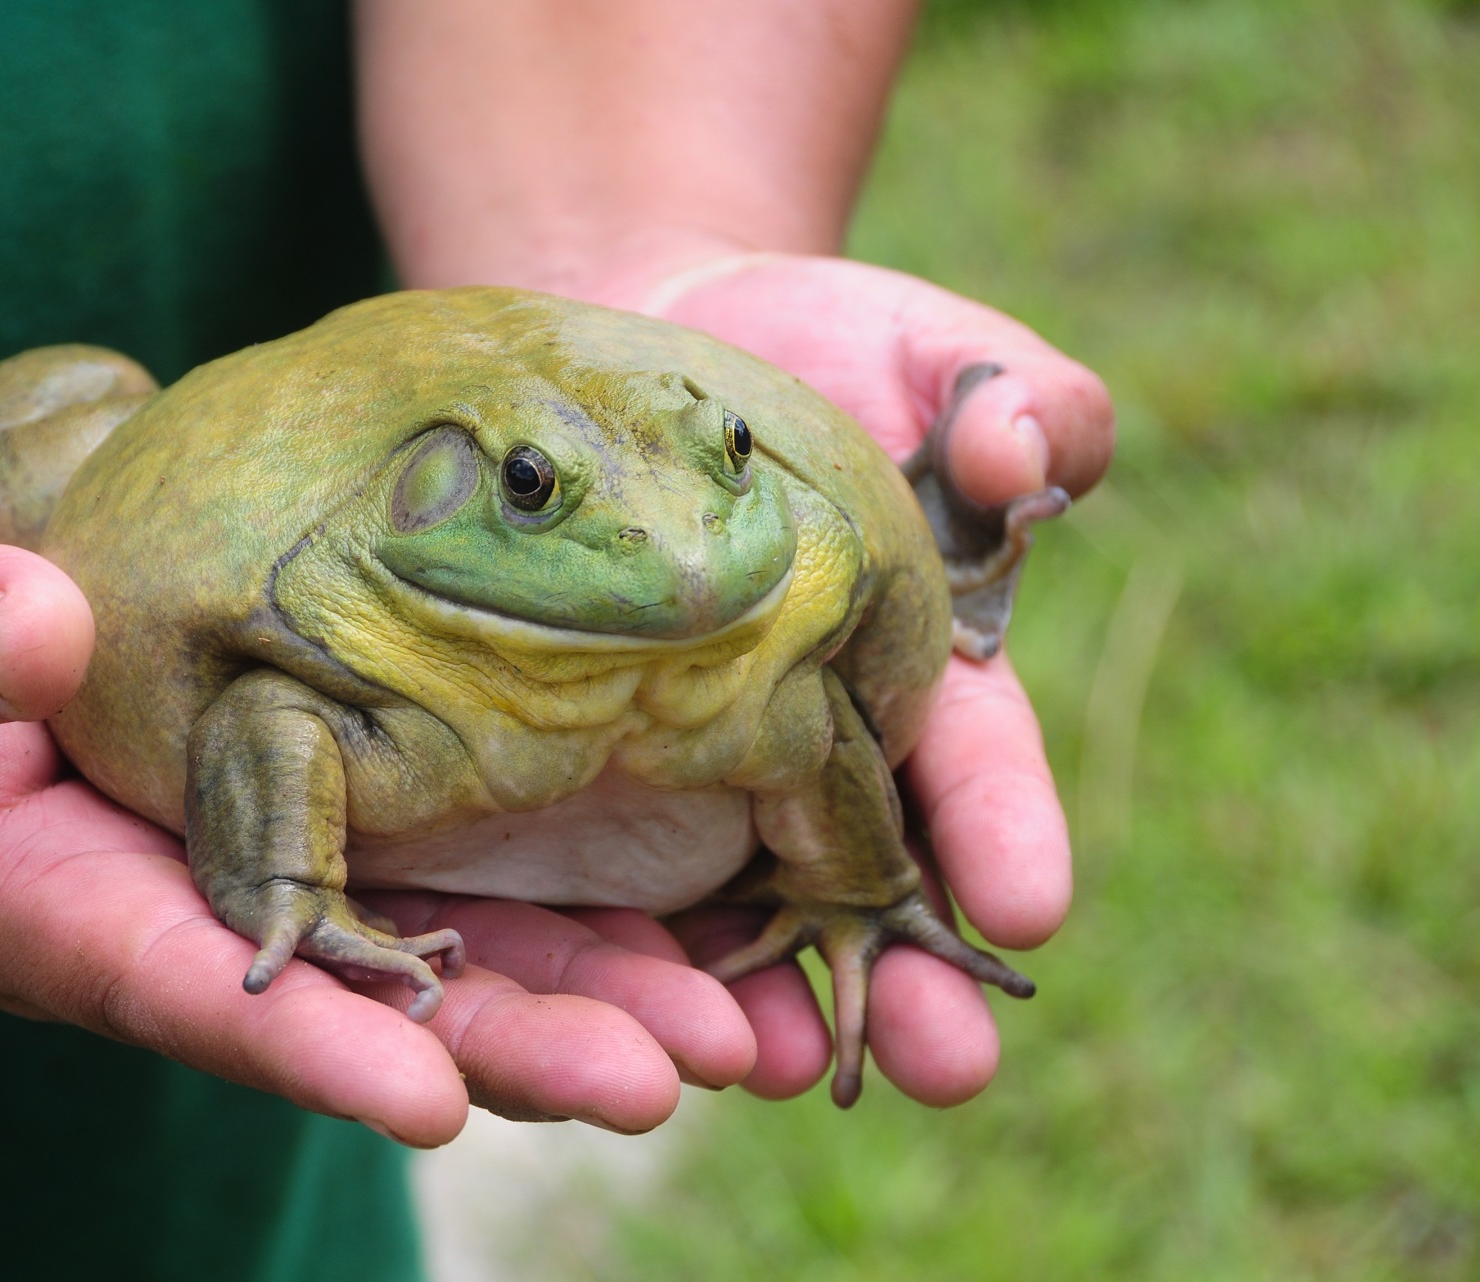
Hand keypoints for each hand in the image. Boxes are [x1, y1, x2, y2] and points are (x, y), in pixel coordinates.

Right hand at [0, 468, 756, 1146]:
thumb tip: (32, 630)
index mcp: (36, 897)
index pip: (187, 981)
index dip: (309, 1042)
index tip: (435, 1096)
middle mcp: (161, 903)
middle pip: (355, 994)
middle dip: (515, 1038)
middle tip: (683, 1069)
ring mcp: (232, 859)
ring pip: (422, 941)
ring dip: (575, 985)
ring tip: (735, 1021)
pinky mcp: (282, 798)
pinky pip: (425, 855)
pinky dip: (545, 888)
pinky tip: (678, 903)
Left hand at [617, 251, 1113, 1106]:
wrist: (639, 342)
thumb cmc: (809, 346)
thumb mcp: (922, 347)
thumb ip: (1011, 397)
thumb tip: (1027, 456)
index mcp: (926, 662)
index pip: (977, 757)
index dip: (1006, 828)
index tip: (1030, 907)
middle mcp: (822, 744)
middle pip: (872, 879)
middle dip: (912, 976)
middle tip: (946, 1067)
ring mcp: (707, 770)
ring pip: (744, 908)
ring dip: (764, 994)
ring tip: (770, 1068)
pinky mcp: (597, 771)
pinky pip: (610, 873)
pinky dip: (624, 943)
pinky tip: (619, 1009)